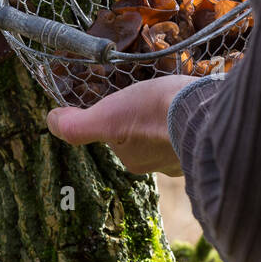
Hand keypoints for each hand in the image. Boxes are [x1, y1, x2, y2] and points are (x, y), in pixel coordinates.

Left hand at [47, 75, 195, 175]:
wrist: (205, 114)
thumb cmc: (153, 114)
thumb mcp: (107, 116)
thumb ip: (78, 126)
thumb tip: (51, 121)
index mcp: (133, 160)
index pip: (118, 136)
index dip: (119, 117)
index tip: (128, 101)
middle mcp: (159, 165)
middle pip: (144, 136)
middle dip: (146, 119)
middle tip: (152, 97)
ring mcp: (187, 156)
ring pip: (171, 133)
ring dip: (171, 118)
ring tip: (175, 98)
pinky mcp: (209, 143)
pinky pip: (194, 128)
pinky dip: (191, 118)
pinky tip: (195, 104)